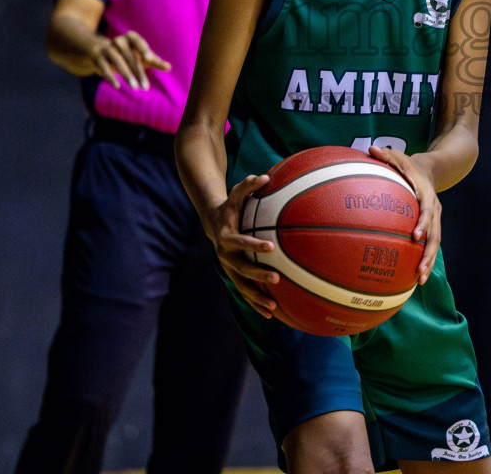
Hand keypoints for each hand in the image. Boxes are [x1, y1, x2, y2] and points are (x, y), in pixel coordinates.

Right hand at [89, 30, 170, 89]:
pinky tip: (118, 86)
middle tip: (145, 87)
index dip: (143, 48)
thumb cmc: (128, 54)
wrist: (99, 50)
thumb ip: (155, 61)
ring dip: (126, 74)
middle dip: (138, 72)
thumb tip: (168, 67)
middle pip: (129, 56)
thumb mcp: (141, 56)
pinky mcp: (97, 58)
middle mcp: (118, 41)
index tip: (150, 58)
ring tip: (135, 87)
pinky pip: (104, 66)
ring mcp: (106, 49)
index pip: (137, 40)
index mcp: (130, 38)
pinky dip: (110, 76)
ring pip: (117, 61)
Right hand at [205, 173, 280, 317]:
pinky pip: (245, 292)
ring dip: (256, 297)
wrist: (213, 222)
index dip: (254, 245)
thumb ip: (248, 185)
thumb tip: (265, 176)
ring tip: (273, 307)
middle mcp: (225, 255)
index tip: (271, 248)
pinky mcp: (234, 276)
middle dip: (257, 276)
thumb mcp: (236, 194)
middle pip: (241, 269)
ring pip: (242, 286)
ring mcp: (228, 268)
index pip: (240, 242)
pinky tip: (270, 315)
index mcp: (226, 236)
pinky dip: (255, 304)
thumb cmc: (230, 206)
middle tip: (277, 279)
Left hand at [369, 146, 440, 284]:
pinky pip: (430, 245)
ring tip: (419, 280)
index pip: (428, 211)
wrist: (430, 170)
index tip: (416, 236)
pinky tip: (414, 277)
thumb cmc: (408, 165)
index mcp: (427, 194)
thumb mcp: (399, 156)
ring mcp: (435, 220)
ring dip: (429, 262)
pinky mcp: (432, 227)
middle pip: (436, 235)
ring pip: (435, 244)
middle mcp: (435, 209)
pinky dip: (425, 260)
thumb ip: (386, 155)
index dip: (424, 224)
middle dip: (429, 254)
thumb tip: (370, 148)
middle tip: (419, 270)